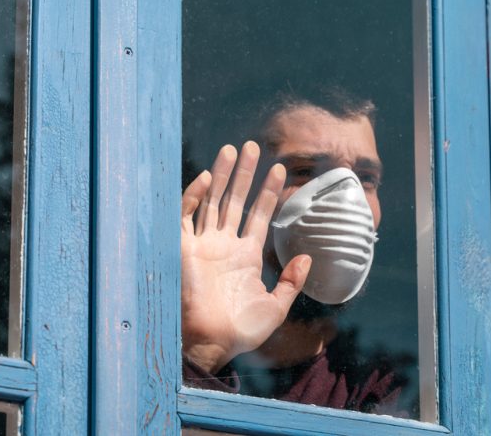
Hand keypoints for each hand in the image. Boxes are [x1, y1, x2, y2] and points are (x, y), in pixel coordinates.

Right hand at [181, 141, 311, 373]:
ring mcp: (203, 244)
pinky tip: (206, 176)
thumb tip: (308, 257)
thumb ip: (291, 281)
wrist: (211, 343)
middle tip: (252, 147)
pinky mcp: (182, 248)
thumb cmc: (241, 330)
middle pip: (234, 200)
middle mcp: (224, 245)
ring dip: (221, 175)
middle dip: (243, 174)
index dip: (268, 192)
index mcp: (245, 255)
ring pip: (213, 201)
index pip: (258, 215)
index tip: (279, 169)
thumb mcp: (275, 306)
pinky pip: (186, 215)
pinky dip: (194, 195)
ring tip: (233, 149)